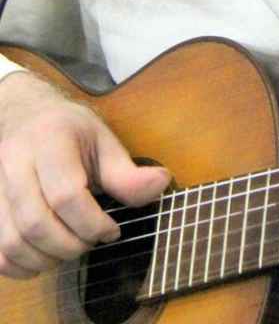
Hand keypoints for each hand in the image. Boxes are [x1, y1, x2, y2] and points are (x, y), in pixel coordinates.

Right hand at [0, 71, 169, 278]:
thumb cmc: (69, 129)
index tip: (113, 230)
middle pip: (36, 223)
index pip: (65, 194)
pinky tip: (45, 258)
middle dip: (71, 244)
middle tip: (92, 241)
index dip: (92, 223)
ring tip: (72, 248)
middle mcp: (16, 163)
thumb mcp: (103, 140)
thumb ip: (127, 171)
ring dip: (47, 259)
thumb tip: (162, 184)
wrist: (25, 115)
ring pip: (13, 241)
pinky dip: (20, 266)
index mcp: (51, 140)